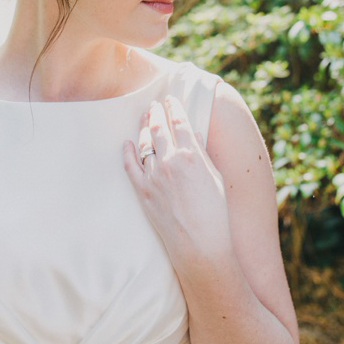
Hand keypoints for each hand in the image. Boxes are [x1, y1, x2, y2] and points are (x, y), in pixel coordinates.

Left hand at [123, 95, 231, 261]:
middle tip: (155, 104)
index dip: (174, 108)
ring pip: (145, 144)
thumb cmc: (215, 213)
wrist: (200, 243)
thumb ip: (203, 155)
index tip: (171, 100)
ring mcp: (154, 176)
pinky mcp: (143, 192)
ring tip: (145, 118)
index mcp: (193, 155)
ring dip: (144, 128)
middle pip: (160, 128)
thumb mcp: (216, 178)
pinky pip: (131, 167)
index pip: (180, 123)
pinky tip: (127, 144)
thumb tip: (194, 136)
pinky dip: (128, 153)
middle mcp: (171, 162)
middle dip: (157, 113)